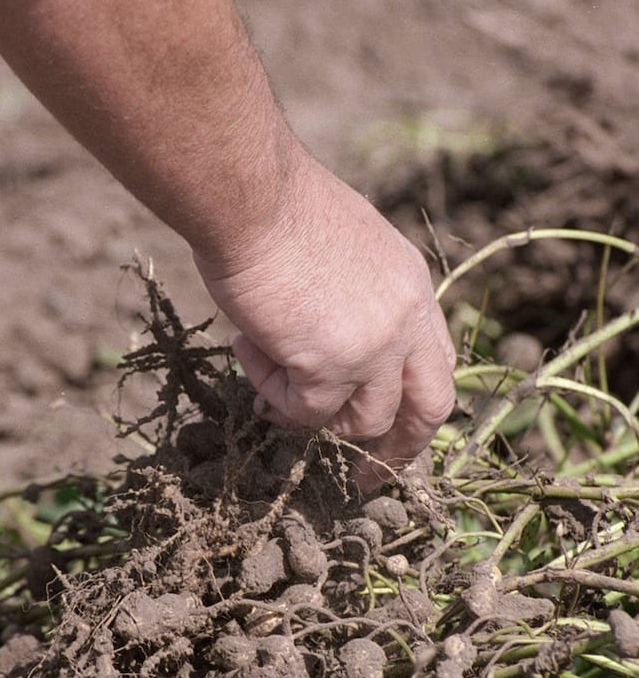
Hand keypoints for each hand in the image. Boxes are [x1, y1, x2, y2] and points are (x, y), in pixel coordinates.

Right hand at [195, 152, 455, 484]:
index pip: (433, 360)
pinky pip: (305, 412)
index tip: (384, 422)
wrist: (249, 197)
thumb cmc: (275, 207)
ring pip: (362, 422)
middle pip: (429, 407)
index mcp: (412, 286)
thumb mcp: (339, 248)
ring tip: (265, 382)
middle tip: (368, 479)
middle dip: (400, 449)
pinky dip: (274, 396)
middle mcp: (407, 320)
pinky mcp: (329, 366)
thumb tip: (314, 338)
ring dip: (312, 416)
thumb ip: (349, 295)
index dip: (408, 397)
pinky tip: (245, 349)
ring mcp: (373, 347)